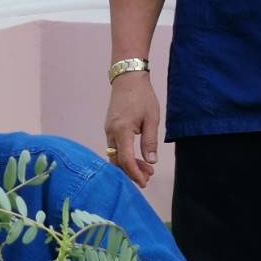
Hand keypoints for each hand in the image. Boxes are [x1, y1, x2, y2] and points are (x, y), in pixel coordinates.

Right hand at [104, 70, 159, 187]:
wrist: (127, 79)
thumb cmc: (142, 96)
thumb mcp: (152, 119)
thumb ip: (150, 141)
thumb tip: (151, 161)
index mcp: (122, 131)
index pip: (126, 159)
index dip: (134, 173)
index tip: (144, 181)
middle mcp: (111, 133)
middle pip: (117, 161)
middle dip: (131, 172)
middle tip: (147, 179)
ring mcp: (108, 131)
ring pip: (115, 155)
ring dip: (128, 164)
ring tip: (146, 168)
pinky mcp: (109, 128)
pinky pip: (115, 148)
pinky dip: (125, 156)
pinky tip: (137, 157)